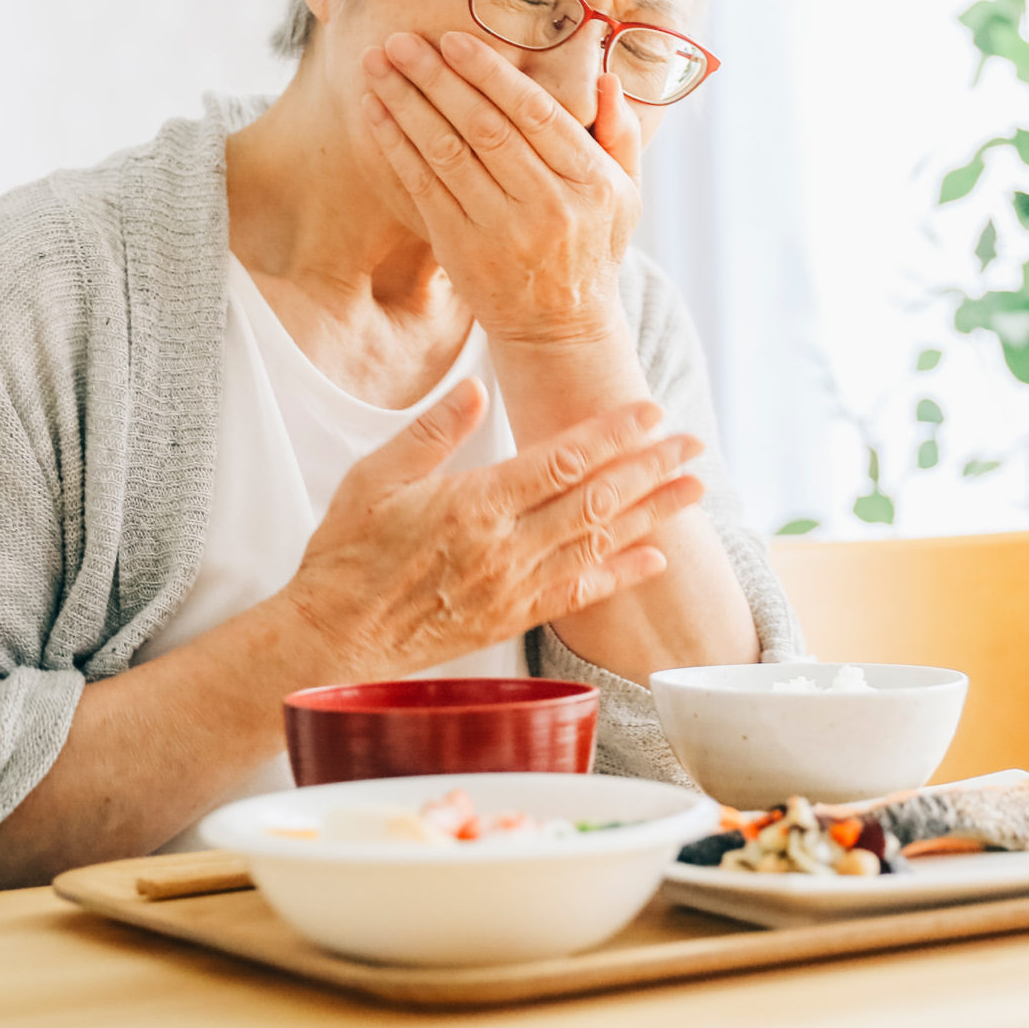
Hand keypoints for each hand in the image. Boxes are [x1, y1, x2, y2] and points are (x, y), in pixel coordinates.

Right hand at [281, 382, 706, 675]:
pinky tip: (656, 557)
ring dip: (653, 513)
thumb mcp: (374, 478)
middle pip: (596, 498)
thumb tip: (474, 389)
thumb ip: (431, 433)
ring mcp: (513, 586)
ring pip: (599, 542)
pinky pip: (581, 593)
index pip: (561, 460)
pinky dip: (622, 573)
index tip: (652, 412)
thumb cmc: (346, 556)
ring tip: (695, 489)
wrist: (333, 638)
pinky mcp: (513, 618)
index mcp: (473, 504)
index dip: (612, 433)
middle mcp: (504, 547)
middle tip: (694, 443)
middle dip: (651, 468)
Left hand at [360, 30, 642, 347]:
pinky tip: (376, 112)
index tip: (454, 40)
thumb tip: (608, 78)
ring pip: (447, 152)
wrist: (560, 327)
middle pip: (483, 126)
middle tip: (401, 40)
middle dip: (437, 78)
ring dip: (406, 104)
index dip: (491, 74)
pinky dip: (397, 146)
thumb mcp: (628, 194)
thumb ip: (622, 134)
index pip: (536, 113)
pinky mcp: (462, 248)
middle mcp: (548, 204)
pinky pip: (424, 187)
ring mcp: (501, 230)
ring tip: (378, 65)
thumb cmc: (592, 248)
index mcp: (590, 181)